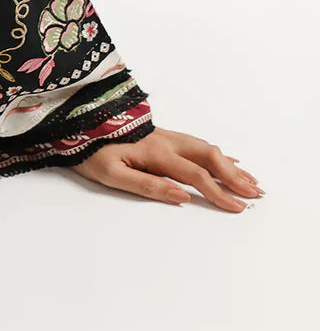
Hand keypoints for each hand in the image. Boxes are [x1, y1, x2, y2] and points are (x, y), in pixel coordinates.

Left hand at [72, 126, 264, 210]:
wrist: (75, 122)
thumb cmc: (89, 151)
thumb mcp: (111, 174)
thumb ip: (147, 185)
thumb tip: (182, 196)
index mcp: (156, 152)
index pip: (196, 176)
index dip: (219, 192)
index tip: (238, 207)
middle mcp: (165, 140)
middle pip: (209, 156)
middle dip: (234, 176)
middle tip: (255, 193)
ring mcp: (164, 136)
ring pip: (205, 148)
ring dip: (229, 165)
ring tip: (249, 180)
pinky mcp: (160, 135)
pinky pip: (195, 143)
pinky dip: (216, 154)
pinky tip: (227, 160)